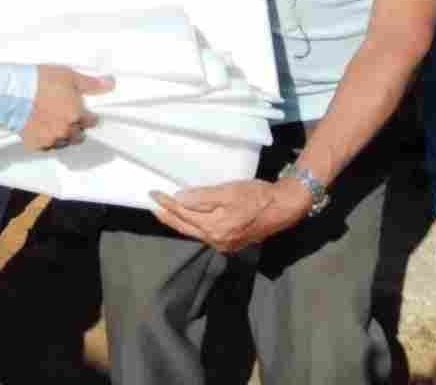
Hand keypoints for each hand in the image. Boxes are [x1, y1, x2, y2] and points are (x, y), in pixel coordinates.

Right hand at [19, 65, 113, 151]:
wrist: (13, 92)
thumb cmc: (40, 82)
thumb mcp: (68, 76)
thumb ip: (91, 83)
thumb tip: (110, 83)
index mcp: (76, 116)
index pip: (91, 122)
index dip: (88, 116)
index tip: (83, 112)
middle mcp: (65, 131)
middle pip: (78, 135)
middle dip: (76, 128)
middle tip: (67, 117)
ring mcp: (49, 139)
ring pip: (62, 143)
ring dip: (62, 136)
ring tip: (54, 124)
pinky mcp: (35, 144)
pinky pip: (45, 146)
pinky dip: (45, 140)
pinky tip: (41, 130)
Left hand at [149, 177, 311, 253]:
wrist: (283, 208)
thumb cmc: (256, 196)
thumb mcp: (228, 191)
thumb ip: (202, 197)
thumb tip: (178, 199)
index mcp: (215, 228)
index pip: (183, 214)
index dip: (166, 204)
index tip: (153, 194)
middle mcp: (216, 241)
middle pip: (185, 227)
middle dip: (167, 216)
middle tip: (152, 205)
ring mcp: (224, 244)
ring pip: (194, 232)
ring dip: (178, 222)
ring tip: (164, 211)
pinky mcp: (230, 243)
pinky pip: (204, 234)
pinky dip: (192, 225)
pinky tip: (187, 218)